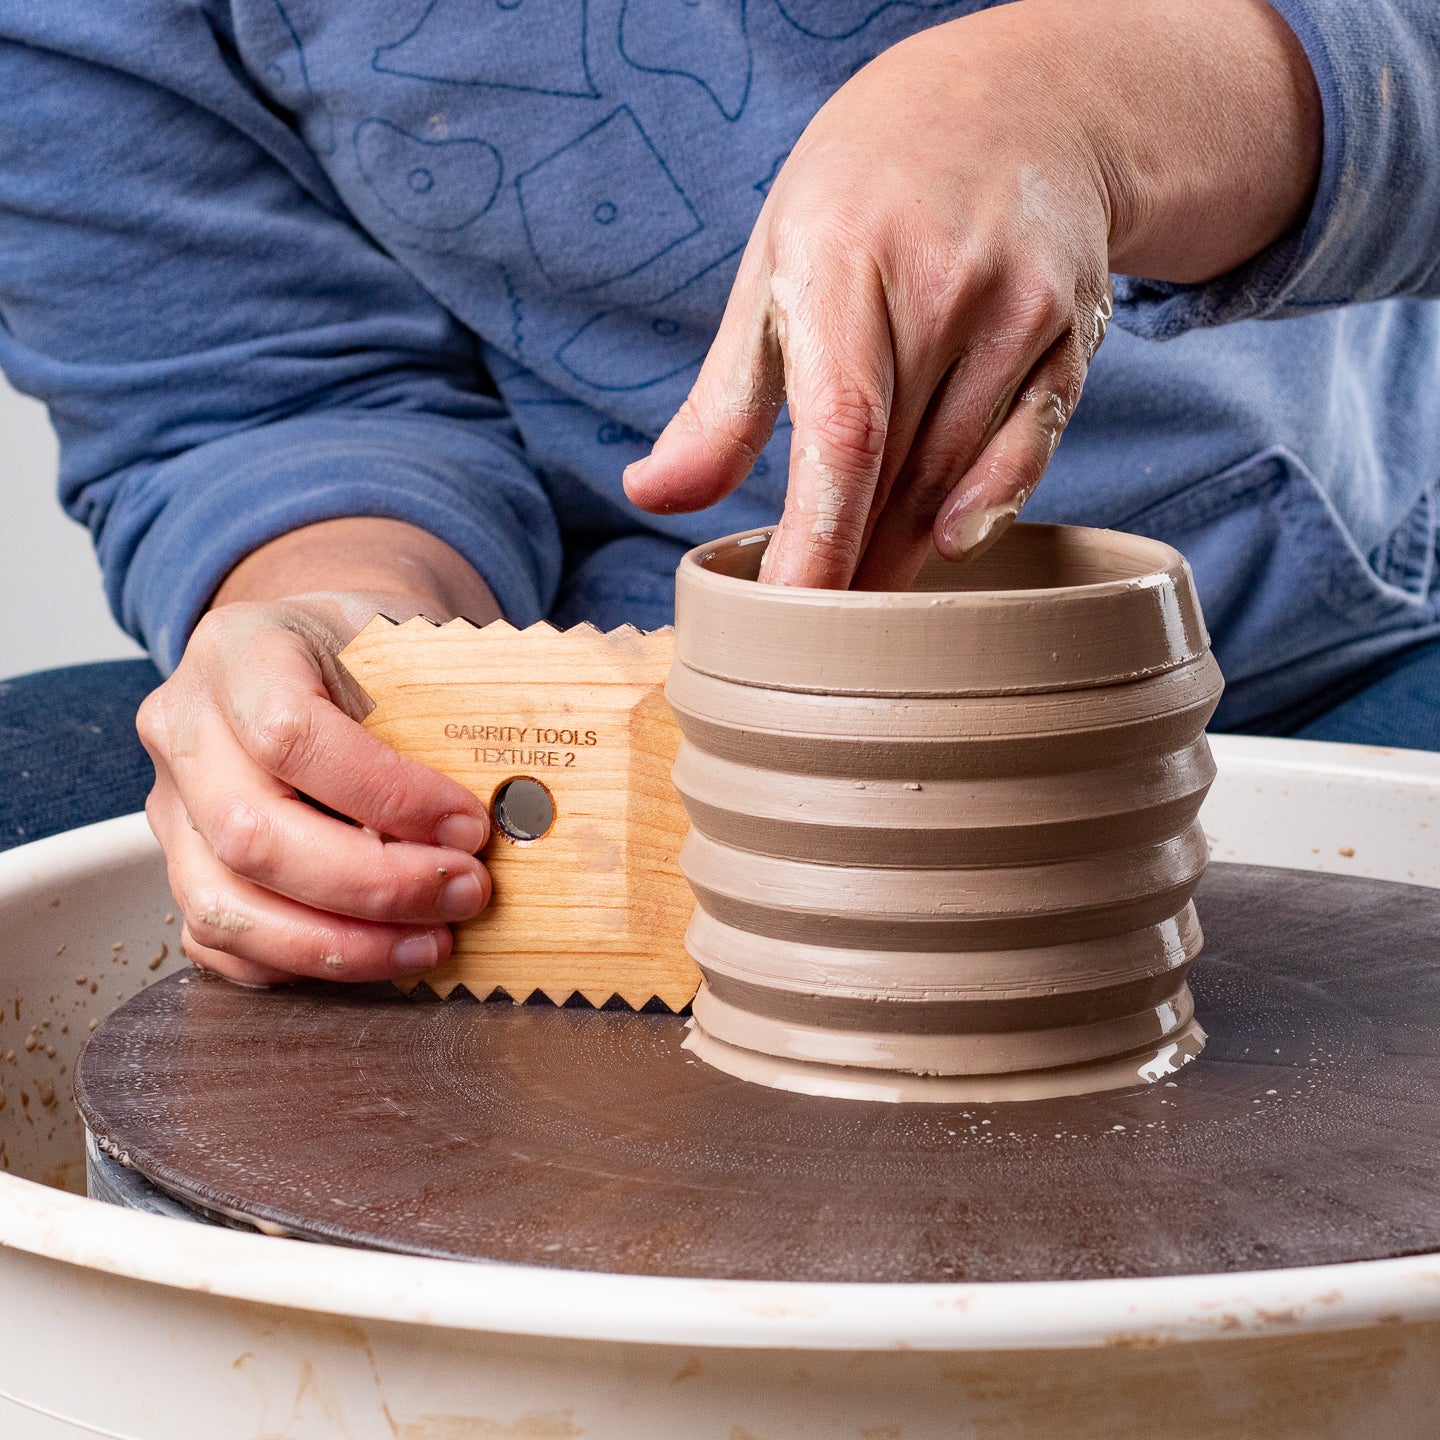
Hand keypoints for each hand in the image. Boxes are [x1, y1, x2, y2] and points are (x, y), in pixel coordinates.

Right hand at [137, 520, 500, 985]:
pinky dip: (306, 963)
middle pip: (254, 836)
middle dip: (376, 884)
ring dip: (343, 943)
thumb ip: (444, 710)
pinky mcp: (183, 867)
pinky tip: (380, 953)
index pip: (290, 736)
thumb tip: (521, 804)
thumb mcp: (406, 645)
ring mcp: (170, 805)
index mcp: (238, 652)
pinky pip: (221, 944)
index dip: (387, 796)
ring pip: (227, 907)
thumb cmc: (368, 652)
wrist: (314, 646)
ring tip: (432, 942)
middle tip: (467, 891)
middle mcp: (183, 728)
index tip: (469, 825)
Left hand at [624, 0, 1319, 588]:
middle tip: (816, 636)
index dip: (816, 538)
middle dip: (856, 564)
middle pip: (900, 471)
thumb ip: (722, 399)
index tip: (786, 615)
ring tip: (868, 598)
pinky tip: (952, 546)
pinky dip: (991, 506)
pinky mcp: (1074, 331)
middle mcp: (945, 286)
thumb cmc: (866, 195)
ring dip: (909, 548)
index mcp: (845, 265)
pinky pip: (1034, 444)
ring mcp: (1022, 308)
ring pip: (962, 471)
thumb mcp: (774, 267)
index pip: (840, 432)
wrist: (1017, 98)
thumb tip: (651, 495)